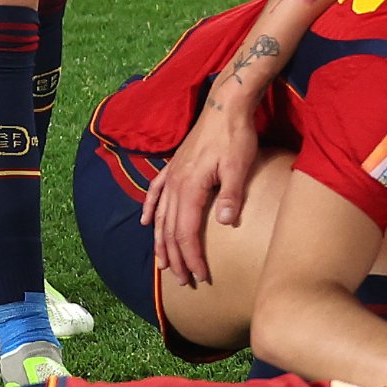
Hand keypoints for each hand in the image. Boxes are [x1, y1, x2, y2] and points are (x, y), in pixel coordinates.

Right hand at [145, 103, 263, 290]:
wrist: (225, 105)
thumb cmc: (236, 136)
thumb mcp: (238, 167)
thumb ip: (231, 196)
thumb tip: (225, 224)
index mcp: (190, 187)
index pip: (186, 233)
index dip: (191, 257)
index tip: (200, 276)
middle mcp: (175, 184)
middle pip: (170, 230)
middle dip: (176, 258)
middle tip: (184, 281)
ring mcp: (172, 175)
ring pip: (161, 216)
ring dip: (162, 242)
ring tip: (164, 264)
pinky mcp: (174, 166)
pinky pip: (156, 193)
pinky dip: (151, 209)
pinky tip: (148, 223)